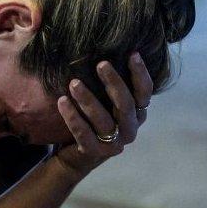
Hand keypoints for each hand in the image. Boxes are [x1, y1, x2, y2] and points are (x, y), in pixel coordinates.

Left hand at [53, 53, 153, 176]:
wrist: (75, 156)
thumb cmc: (93, 121)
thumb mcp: (105, 102)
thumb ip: (109, 86)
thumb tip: (103, 51)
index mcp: (136, 114)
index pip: (145, 92)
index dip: (140, 73)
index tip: (132, 53)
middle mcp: (130, 129)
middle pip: (126, 105)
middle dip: (114, 83)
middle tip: (100, 64)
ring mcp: (114, 143)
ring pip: (104, 120)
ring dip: (88, 99)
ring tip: (74, 83)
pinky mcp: (94, 152)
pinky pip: (83, 133)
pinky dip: (73, 117)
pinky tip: (62, 101)